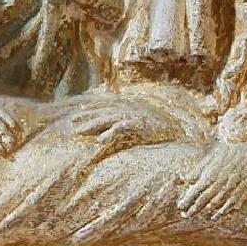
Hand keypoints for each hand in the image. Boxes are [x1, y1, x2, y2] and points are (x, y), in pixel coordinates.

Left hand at [63, 95, 180, 149]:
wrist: (174, 128)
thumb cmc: (156, 124)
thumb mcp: (139, 117)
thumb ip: (126, 118)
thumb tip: (111, 123)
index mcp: (128, 106)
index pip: (106, 105)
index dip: (92, 107)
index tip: (79, 110)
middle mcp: (128, 109)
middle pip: (103, 112)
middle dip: (87, 116)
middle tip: (72, 121)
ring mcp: (132, 116)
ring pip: (107, 119)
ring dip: (92, 125)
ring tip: (79, 131)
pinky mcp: (137, 126)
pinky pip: (120, 129)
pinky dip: (110, 133)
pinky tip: (100, 140)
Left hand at [179, 141, 246, 220]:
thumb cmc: (230, 153)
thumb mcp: (211, 156)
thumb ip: (197, 169)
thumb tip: (184, 179)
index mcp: (211, 173)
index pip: (196, 190)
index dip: (187, 200)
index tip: (180, 207)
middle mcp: (220, 183)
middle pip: (203, 199)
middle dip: (193, 208)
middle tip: (185, 215)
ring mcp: (231, 188)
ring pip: (215, 203)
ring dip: (203, 212)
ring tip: (195, 216)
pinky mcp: (240, 192)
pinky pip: (229, 205)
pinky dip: (221, 213)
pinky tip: (213, 217)